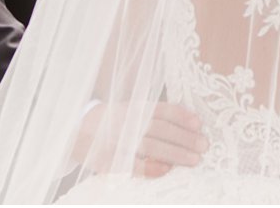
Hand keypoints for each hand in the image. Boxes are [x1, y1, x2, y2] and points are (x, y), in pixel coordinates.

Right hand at [73, 101, 206, 177]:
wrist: (75, 130)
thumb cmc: (111, 122)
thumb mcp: (129, 112)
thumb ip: (152, 115)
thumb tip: (186, 122)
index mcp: (133, 109)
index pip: (161, 110)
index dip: (181, 116)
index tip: (199, 123)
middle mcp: (127, 122)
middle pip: (160, 129)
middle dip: (184, 137)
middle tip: (204, 145)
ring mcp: (118, 141)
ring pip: (151, 146)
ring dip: (175, 153)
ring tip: (194, 159)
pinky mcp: (109, 160)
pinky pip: (133, 165)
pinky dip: (151, 168)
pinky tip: (166, 170)